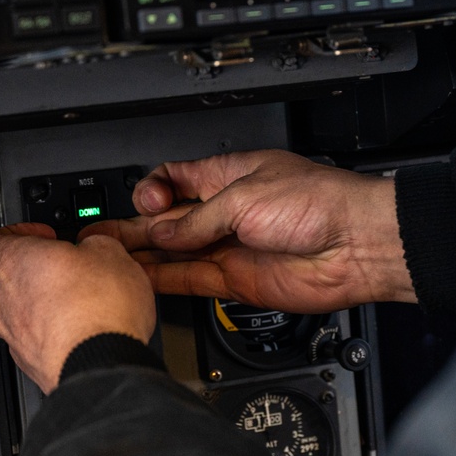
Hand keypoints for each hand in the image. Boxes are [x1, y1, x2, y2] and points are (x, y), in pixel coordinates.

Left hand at [0, 223, 156, 393]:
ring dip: (56, 307)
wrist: (104, 367)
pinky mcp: (33, 366)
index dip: (8, 235)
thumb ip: (93, 243)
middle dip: (45, 275)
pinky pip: (44, 342)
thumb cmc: (99, 311)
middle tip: (77, 272)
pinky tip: (93, 332)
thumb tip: (95, 248)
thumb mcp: (111, 253)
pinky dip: (63, 335)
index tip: (36, 236)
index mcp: (13, 264)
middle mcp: (4, 302)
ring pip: (29, 314)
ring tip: (93, 306)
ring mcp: (16, 339)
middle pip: (12, 281)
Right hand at [80, 150, 415, 313]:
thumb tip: (163, 233)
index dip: (152, 189)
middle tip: (100, 236)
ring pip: (173, 252)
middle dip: (134, 226)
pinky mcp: (235, 280)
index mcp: (226, 176)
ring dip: (141, 256)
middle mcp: (225, 211)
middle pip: (167, 220)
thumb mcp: (244, 198)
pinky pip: (189, 279)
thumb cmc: (318, 204)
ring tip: (106, 259)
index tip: (144, 202)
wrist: (355, 244)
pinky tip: (138, 278)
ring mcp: (229, 246)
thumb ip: (197, 219)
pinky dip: (164, 279)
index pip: (173, 178)